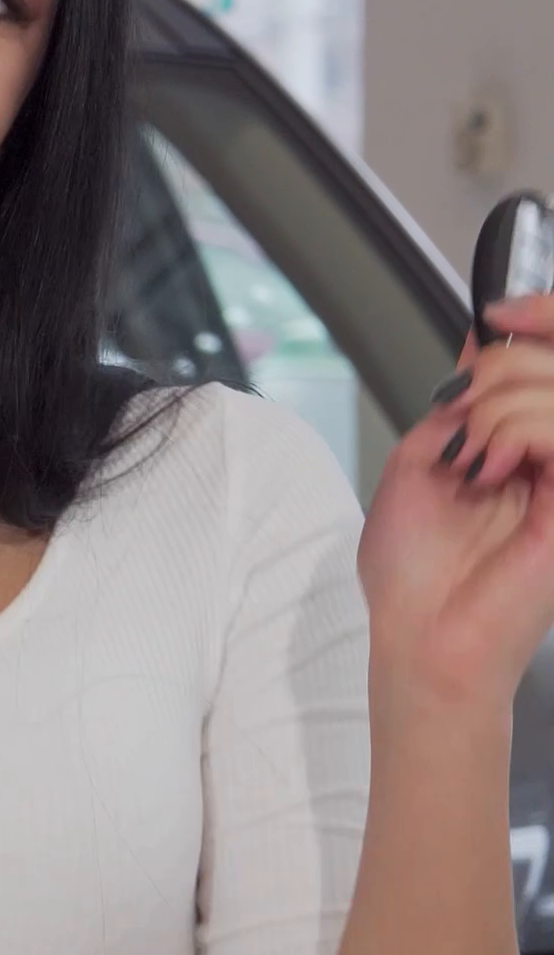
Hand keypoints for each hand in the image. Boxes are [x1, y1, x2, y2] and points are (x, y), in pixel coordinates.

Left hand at [359, 292, 553, 704]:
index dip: (536, 320)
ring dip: (501, 407)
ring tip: (474, 459)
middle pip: (551, 362)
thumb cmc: (414, 576)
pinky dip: (518, 430)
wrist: (420, 639)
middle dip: (500, 370)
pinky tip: (492, 469)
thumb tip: (481, 341)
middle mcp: (550, 458)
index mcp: (520, 444)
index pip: (546, 362)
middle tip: (464, 421)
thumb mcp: (418, 461)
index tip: (496, 314)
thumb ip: (458, 401)